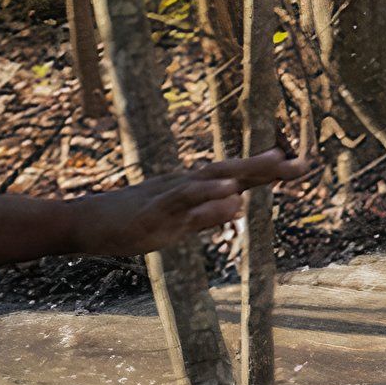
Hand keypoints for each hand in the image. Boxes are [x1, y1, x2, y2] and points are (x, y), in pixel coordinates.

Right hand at [68, 149, 310, 256]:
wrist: (82, 223)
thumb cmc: (129, 220)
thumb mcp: (175, 220)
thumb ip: (207, 214)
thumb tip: (239, 204)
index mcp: (190, 186)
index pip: (235, 174)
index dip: (268, 169)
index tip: (302, 164)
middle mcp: (183, 184)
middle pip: (229, 170)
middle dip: (266, 166)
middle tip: (303, 162)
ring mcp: (167, 198)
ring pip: (209, 181)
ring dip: (242, 173)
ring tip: (276, 166)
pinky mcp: (152, 215)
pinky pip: (184, 206)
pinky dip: (209, 200)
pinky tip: (231, 197)